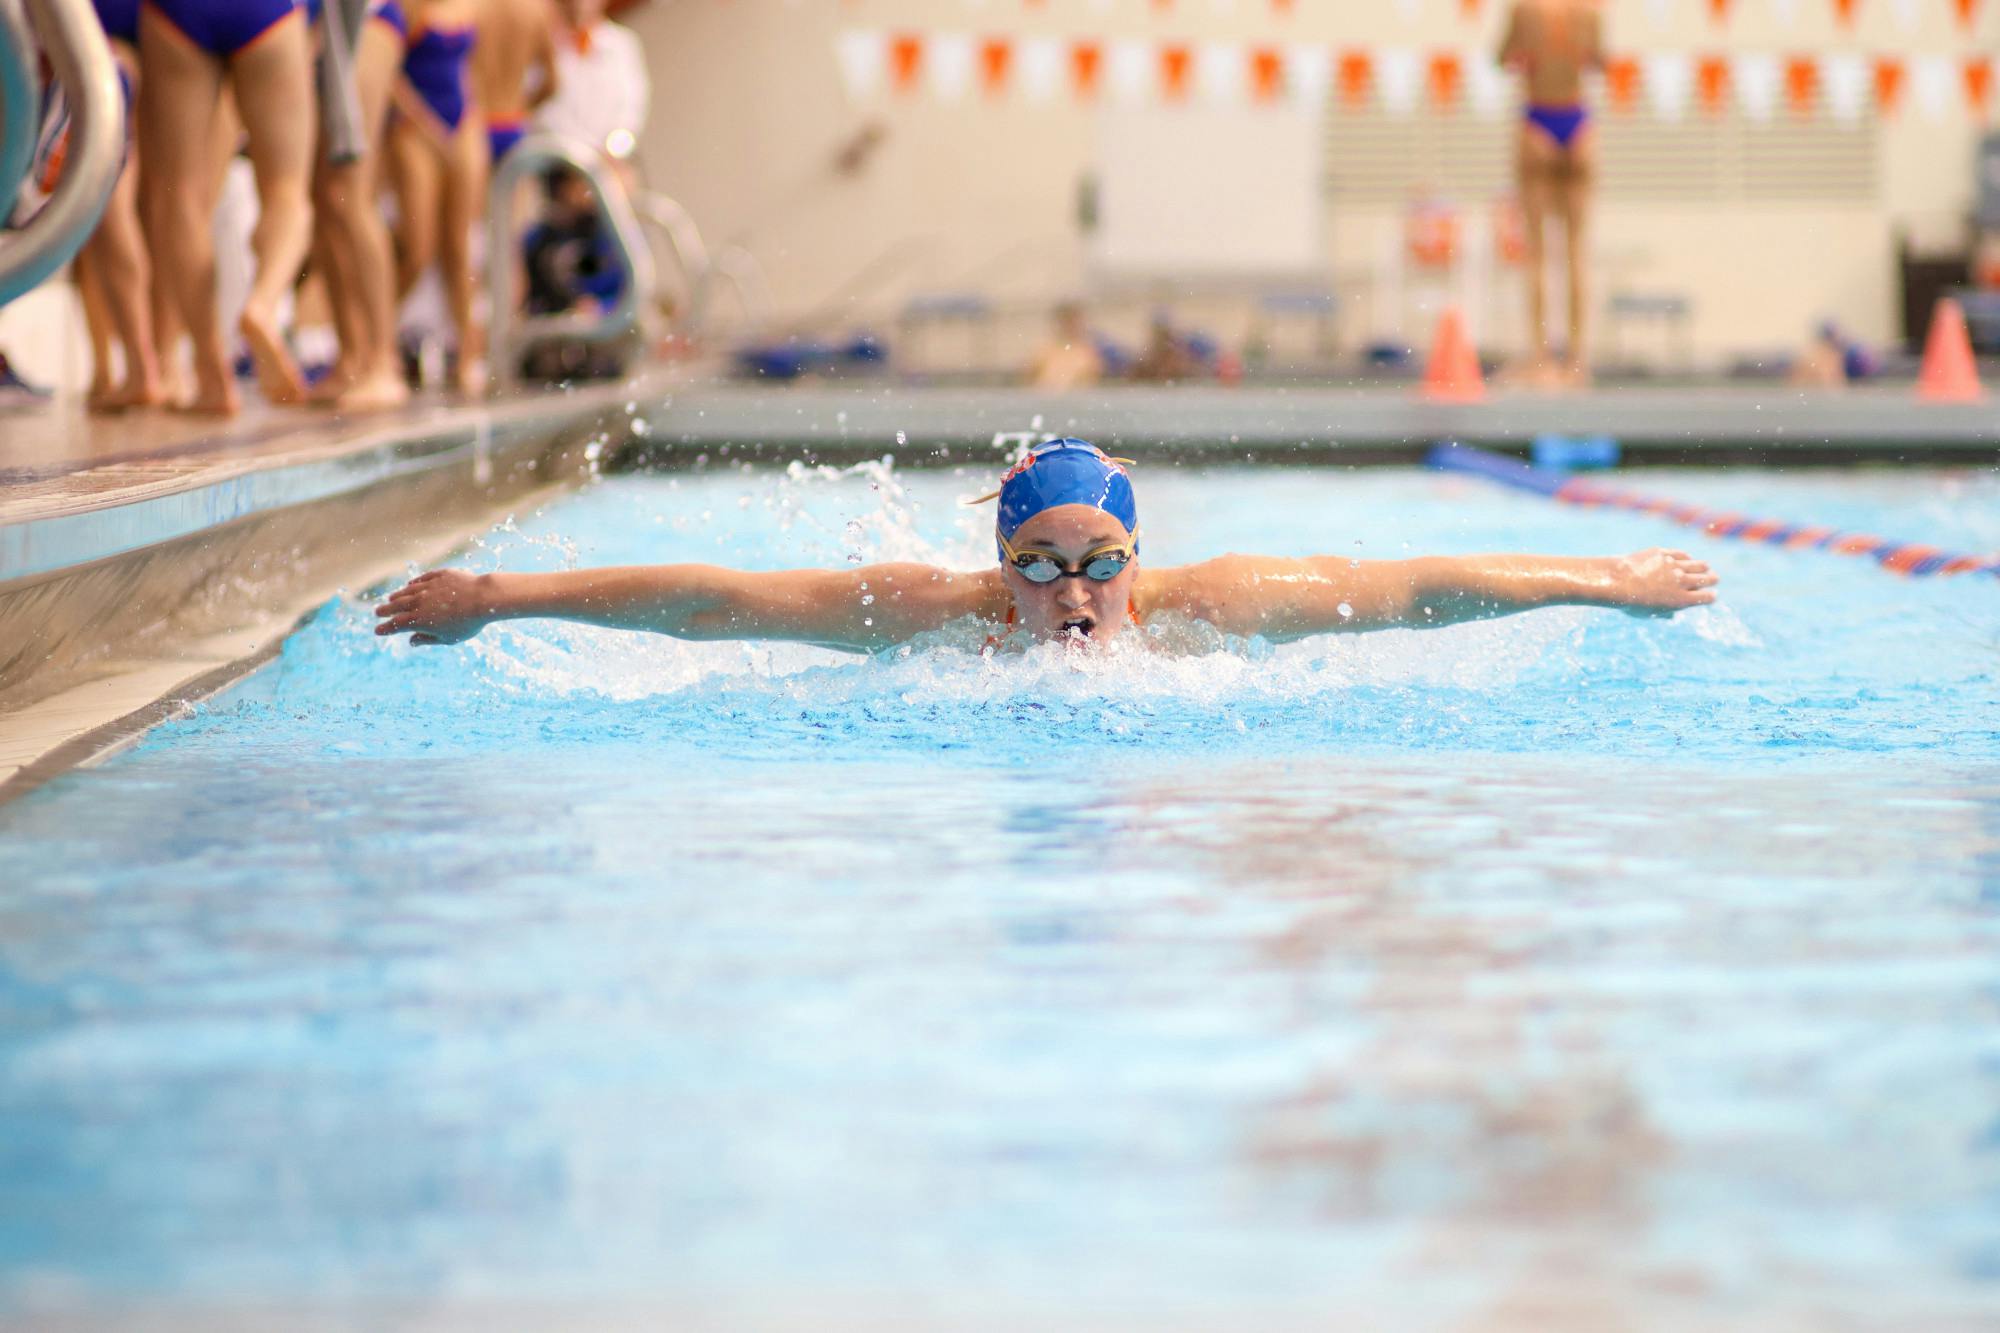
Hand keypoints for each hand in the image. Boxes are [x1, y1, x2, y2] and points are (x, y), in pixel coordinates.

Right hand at [374, 570, 496, 644]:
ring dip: (397, 596)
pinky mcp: (440, 575)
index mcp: (420, 620)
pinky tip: (410, 586)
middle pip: (397, 606)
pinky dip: (413, 584)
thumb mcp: (448, 638)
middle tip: (378, 612)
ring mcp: (429, 586)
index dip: (386, 628)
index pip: (397, 625)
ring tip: (391, 599)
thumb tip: (412, 641)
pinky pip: (422, 579)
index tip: (378, 631)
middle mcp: (420, 601)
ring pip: (408, 591)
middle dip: (386, 610)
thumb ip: (428, 639)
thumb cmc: (468, 623)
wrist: (483, 598)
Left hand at [1610, 548, 1718, 615]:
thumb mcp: (1648, 614)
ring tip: (1705, 568)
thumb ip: (1664, 614)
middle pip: (1707, 579)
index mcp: (1681, 600)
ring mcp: (1674, 566)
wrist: (1616, 582)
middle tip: (1713, 579)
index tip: (1711, 595)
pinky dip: (1687, 558)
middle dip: (1712, 579)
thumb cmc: (1630, 603)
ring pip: (1698, 565)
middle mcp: (1682, 582)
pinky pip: (1682, 554)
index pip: (1707, 597)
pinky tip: (1688, 559)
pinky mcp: (1664, 553)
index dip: (1711, 596)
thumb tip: (1672, 615)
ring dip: (1703, 567)